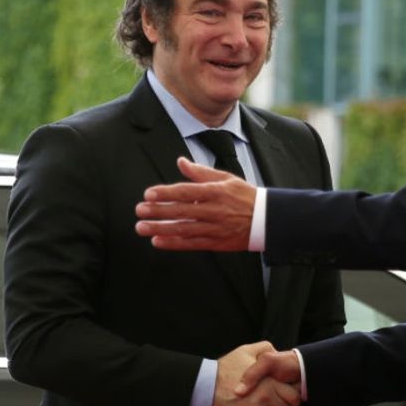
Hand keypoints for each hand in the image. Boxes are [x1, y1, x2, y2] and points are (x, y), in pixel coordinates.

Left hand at [135, 157, 257, 250]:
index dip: (166, 193)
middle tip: (139, 210)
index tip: (149, 194)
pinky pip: (191, 244)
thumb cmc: (244, 196)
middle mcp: (214, 210)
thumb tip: (180, 161)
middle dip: (158, 211)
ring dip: (160, 228)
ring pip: (183, 229)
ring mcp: (214, 228)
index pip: (186, 191)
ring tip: (141, 227)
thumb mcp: (225, 178)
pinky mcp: (215, 242)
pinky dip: (174, 244)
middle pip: (181, 211)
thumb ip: (200, 172)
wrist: (267, 220)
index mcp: (215, 192)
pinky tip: (157, 241)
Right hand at [212, 342, 299, 405]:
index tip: (286, 396)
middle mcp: (265, 396)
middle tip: (273, 403)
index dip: (291, 396)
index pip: (293, 396)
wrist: (207, 384)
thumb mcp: (245, 351)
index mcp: (268, 381)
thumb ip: (264, 348)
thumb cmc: (225, 368)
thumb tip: (277, 352)